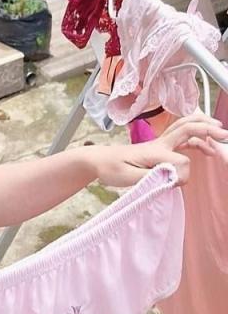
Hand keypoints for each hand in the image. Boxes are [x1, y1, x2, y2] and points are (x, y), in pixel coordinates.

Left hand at [91, 111, 227, 187]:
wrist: (98, 160)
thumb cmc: (110, 169)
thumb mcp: (128, 178)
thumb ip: (151, 178)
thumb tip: (172, 177)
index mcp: (153, 151)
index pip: (180, 161)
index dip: (182, 174)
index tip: (175, 185)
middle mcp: (159, 143)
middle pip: (187, 127)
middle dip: (207, 129)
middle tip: (224, 135)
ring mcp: (160, 143)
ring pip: (185, 128)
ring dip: (204, 129)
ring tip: (220, 135)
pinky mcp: (159, 147)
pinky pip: (181, 138)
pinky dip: (196, 138)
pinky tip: (204, 147)